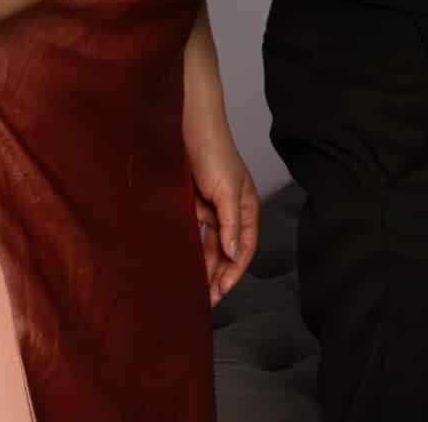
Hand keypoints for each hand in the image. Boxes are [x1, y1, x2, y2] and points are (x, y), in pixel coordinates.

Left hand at [184, 115, 258, 305]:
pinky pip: (193, 235)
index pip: (244, 247)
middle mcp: (230, 211)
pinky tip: (182, 264)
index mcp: (246, 207)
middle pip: (226, 251)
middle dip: (218, 276)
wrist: (186, 126)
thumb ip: (231, 222)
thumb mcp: (227, 189)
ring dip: (204, 267)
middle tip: (205, 301)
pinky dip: (190, 250)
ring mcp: (211, 208)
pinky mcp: (191, 205)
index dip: (234, 271)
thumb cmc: (214, 152)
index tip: (221, 292)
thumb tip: (233, 253)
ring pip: (209, 246)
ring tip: (194, 290)